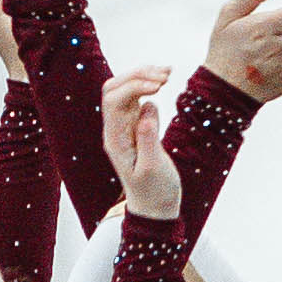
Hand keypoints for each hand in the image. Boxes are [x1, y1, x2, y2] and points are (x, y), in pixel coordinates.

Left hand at [102, 66, 185, 220]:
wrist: (156, 208)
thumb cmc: (154, 192)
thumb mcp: (152, 169)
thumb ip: (148, 138)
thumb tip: (147, 107)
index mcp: (115, 139)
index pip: (113, 101)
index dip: (133, 86)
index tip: (159, 86)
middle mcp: (116, 129)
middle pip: (115, 89)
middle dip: (137, 75)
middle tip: (166, 75)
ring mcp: (126, 126)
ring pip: (126, 90)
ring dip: (144, 77)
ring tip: (168, 73)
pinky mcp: (138, 126)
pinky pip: (139, 98)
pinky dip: (151, 85)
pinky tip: (166, 80)